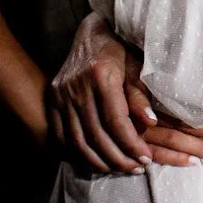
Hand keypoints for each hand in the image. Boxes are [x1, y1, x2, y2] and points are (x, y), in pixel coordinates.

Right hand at [49, 12, 202, 172]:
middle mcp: (77, 86)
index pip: (116, 121)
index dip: (132, 143)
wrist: (92, 33)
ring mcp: (61, 94)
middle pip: (96, 135)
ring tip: (119, 168)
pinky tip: (96, 161)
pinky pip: (62, 136)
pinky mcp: (52, 100)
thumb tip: (150, 123)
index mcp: (101, 75)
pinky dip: (78, 154)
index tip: (146, 158)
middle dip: (118, 157)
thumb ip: (140, 95)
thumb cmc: (121, 50)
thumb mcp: (137, 67)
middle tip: (136, 168)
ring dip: (100, 160)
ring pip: (78, 140)